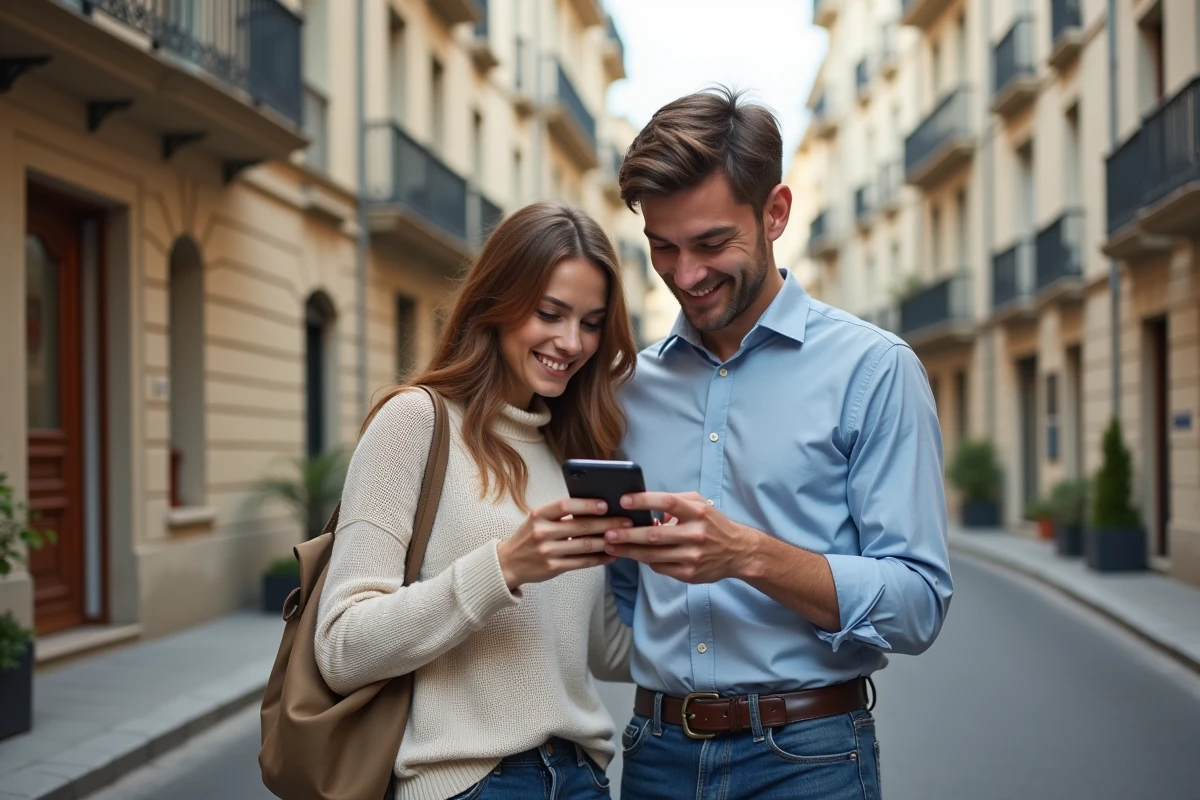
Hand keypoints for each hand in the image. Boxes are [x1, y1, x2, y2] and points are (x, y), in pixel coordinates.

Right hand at [497, 498, 631, 588]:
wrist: (508, 563)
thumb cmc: (529, 536)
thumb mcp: (538, 519)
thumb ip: (560, 514)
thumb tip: (594, 507)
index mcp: (539, 515)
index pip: (565, 505)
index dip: (587, 504)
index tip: (606, 504)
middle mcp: (542, 532)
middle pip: (580, 526)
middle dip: (607, 523)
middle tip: (627, 521)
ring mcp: (547, 551)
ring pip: (584, 545)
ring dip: (607, 541)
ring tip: (624, 537)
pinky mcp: (553, 568)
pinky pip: (582, 562)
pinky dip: (599, 559)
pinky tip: (612, 555)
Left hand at [602, 492, 758, 583]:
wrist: (738, 552)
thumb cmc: (713, 524)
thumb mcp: (700, 504)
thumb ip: (675, 502)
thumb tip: (647, 507)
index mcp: (697, 512)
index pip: (667, 503)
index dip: (644, 501)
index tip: (624, 501)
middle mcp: (696, 534)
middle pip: (655, 535)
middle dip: (628, 534)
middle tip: (608, 533)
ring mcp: (692, 556)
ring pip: (653, 555)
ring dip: (629, 551)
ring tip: (611, 546)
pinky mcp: (689, 573)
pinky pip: (660, 567)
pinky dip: (645, 561)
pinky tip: (632, 555)